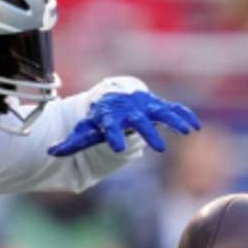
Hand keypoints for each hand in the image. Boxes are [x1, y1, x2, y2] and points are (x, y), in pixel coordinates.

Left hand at [47, 90, 200, 156]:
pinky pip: (174, 109)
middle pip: (139, 122)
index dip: (113, 136)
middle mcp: (130, 111)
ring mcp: (146, 107)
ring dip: (174, 120)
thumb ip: (73, 142)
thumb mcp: (87, 129)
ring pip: (161, 112)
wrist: (117, 95)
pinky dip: (185, 115)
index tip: (118, 147)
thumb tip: (51, 152)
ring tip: (186, 132)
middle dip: (149, 133)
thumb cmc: (103, 117)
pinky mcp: (159, 106)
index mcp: (111, 117)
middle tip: (159, 149)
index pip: (110, 126)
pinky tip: (195, 126)